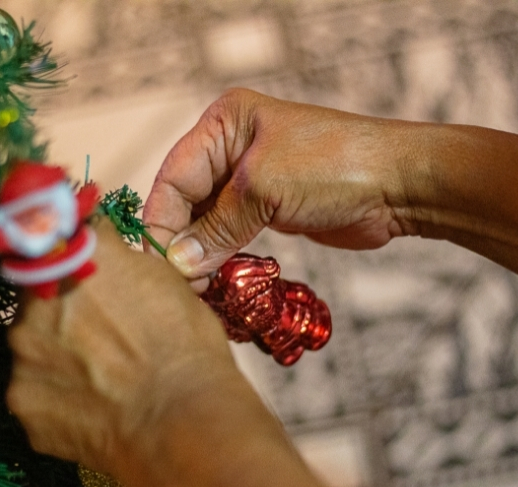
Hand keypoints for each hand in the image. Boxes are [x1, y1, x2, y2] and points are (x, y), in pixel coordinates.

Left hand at [5, 219, 237, 473]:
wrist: (182, 419)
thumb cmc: (185, 344)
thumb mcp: (163, 280)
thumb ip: (118, 262)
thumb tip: (104, 257)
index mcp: (74, 257)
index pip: (57, 243)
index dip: (67, 260)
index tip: (79, 274)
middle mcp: (35, 297)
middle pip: (36, 296)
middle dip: (58, 311)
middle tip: (95, 335)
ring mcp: (22, 352)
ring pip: (31, 346)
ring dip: (53, 354)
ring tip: (94, 378)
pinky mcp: (19, 400)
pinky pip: (34, 391)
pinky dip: (55, 396)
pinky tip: (88, 408)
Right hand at [144, 88, 413, 289]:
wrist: (399, 184)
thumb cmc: (334, 166)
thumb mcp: (264, 189)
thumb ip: (216, 229)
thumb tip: (177, 265)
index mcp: (223, 124)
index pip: (174, 176)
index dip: (161, 221)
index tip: (159, 264)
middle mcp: (229, 148)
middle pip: (185, 200)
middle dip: (179, 241)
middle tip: (178, 284)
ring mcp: (248, 179)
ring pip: (205, 221)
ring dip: (199, 254)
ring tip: (195, 288)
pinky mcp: (265, 207)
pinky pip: (228, 234)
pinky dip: (220, 257)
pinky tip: (214, 281)